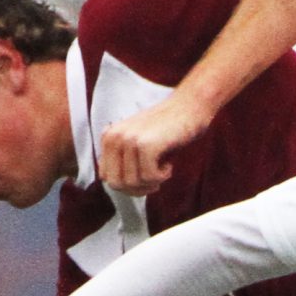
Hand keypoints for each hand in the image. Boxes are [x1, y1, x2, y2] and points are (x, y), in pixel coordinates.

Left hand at [97, 92, 211, 195]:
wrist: (189, 106)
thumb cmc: (167, 129)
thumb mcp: (137, 142)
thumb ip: (123, 160)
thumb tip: (121, 187)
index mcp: (109, 137)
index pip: (106, 177)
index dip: (126, 186)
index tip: (144, 181)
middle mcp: (114, 137)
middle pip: (116, 184)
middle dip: (137, 189)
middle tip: (155, 180)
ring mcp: (129, 140)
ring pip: (132, 183)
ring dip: (152, 182)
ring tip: (164, 167)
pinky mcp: (145, 144)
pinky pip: (149, 177)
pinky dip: (162, 176)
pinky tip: (169, 164)